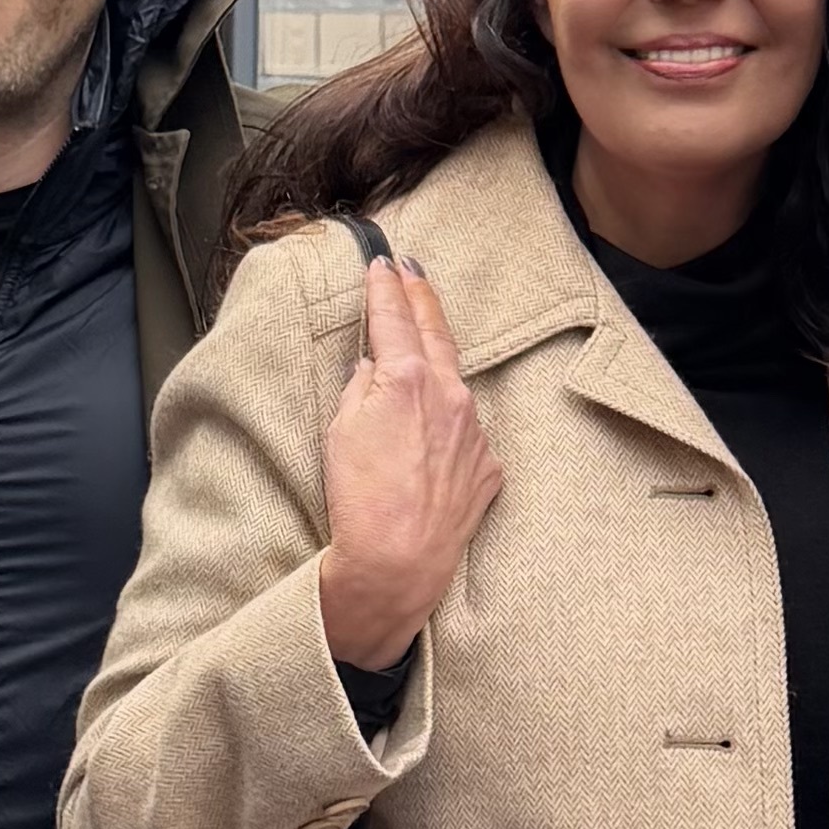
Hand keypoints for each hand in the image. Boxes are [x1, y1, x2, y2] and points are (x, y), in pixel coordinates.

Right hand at [315, 254, 501, 671]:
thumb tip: (374, 369)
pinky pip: (465, 434)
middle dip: (421, 297)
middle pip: (436, 333)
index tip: (382, 264)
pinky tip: (429, 443)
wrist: (398, 564)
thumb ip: (361, 387)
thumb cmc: (360, 500)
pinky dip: (448, 428)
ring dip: (437, 367)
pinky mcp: (487, 468)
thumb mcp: (341, 431)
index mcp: (410, 379)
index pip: (395, 317)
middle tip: (411, 270)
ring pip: (455, 386)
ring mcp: (475, 433)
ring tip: (420, 352)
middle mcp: (452, 397)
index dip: (386, 287)